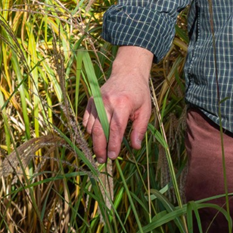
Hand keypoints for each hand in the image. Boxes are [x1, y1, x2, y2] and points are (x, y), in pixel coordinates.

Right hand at [80, 46, 153, 161]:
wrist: (128, 72)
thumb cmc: (139, 93)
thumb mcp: (145, 109)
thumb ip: (140, 129)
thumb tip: (135, 147)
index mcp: (123, 103)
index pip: (116, 129)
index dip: (113, 144)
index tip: (113, 157)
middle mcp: (107, 102)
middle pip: (99, 130)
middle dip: (100, 147)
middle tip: (102, 160)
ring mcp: (97, 100)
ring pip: (91, 126)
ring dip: (94, 141)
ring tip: (99, 151)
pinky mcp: (91, 100)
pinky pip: (86, 120)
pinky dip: (89, 130)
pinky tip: (96, 136)